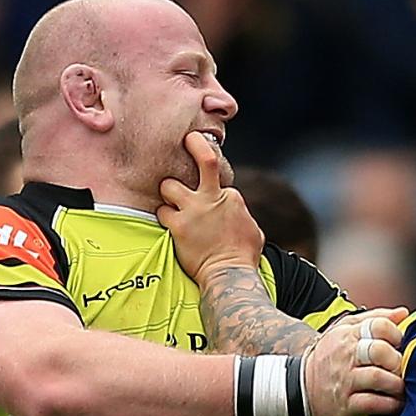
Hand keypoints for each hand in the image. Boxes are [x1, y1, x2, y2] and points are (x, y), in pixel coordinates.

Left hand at [157, 130, 261, 282]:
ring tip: (171, 202)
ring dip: (168, 191)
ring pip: (170, 184)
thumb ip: (241, 216)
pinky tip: (169, 224)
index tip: (207, 192)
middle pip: (205, 159)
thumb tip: (239, 216)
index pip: (217, 179)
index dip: (211, 184)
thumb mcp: (253, 230)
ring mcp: (194, 210)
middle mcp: (213, 198)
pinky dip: (164, 216)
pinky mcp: (179, 225)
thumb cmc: (244, 258)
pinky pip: (162, 211)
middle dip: (195, 143)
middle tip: (187, 139)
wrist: (230, 276)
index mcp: (232, 197)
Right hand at [302, 308, 407, 415]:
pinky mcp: (345, 404)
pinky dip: (390, 404)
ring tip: (401, 386)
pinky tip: (396, 403)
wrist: (300, 385)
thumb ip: (375, 319)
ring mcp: (345, 380)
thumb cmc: (329, 356)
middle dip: (397, 360)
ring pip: (378, 378)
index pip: (378, 325)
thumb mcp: (346, 329)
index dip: (395, 334)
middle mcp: (345, 355)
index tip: (400, 344)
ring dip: (397, 384)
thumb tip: (402, 313)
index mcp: (348, 334)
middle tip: (402, 368)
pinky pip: (373, 403)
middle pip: (380, 351)